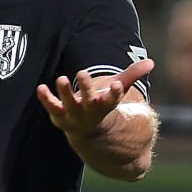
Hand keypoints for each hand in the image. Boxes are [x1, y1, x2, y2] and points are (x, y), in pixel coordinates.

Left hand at [36, 58, 153, 137]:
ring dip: (65, 92)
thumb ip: (131, 75)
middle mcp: (90, 112)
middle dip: (86, 88)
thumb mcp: (115, 89)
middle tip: (82, 72)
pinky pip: (51, 107)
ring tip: (62, 78)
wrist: (86, 130)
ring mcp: (73, 115)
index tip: (116, 85)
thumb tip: (151, 61)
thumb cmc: (102, 104)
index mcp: (105, 106)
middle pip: (89, 101)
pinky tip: (40, 88)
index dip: (115, 93)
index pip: (112, 100)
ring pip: (69, 104)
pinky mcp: (58, 115)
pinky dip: (46, 98)